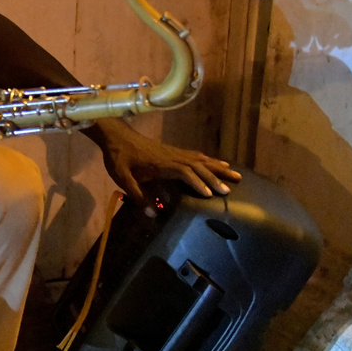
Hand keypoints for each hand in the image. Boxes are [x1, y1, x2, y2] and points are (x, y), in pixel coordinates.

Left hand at [94, 121, 240, 202]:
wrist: (116, 136)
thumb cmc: (118, 158)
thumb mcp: (122, 179)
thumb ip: (136, 196)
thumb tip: (152, 215)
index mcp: (161, 164)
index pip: (185, 172)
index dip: (198, 182)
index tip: (210, 194)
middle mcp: (172, 156)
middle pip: (198, 165)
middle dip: (215, 177)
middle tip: (230, 189)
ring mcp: (174, 151)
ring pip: (200, 159)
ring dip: (217, 167)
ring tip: (235, 174)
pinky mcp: (173, 150)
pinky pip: (195, 155)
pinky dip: (209, 160)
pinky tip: (217, 163)